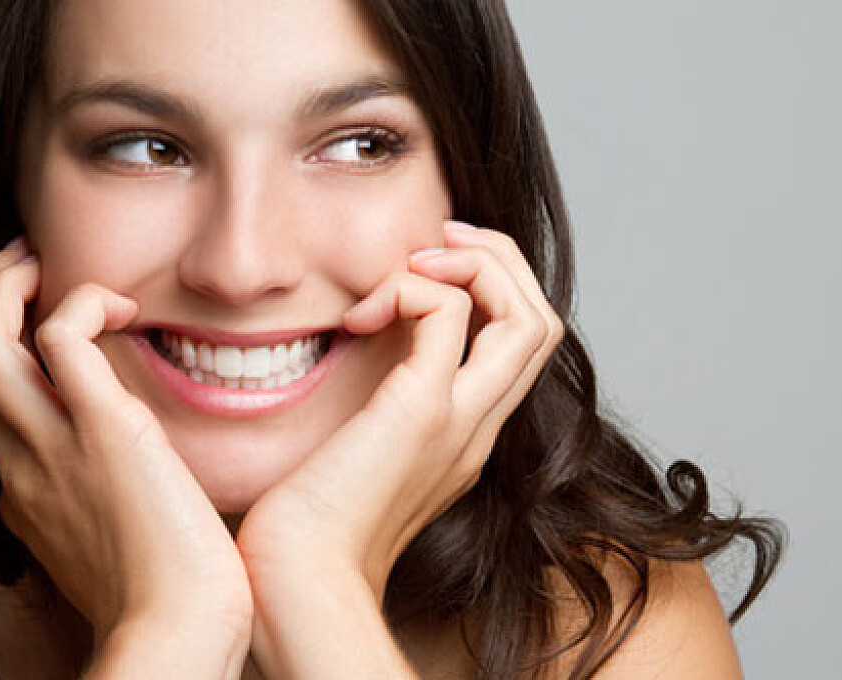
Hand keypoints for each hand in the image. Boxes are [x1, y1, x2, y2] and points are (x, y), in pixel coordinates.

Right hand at [0, 237, 252, 651]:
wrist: (179, 625)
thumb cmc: (166, 592)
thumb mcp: (108, 547)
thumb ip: (100, 508)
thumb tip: (128, 484)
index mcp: (24, 495)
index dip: (8, 363)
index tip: (42, 334)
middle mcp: (22, 466)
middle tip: (24, 272)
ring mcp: (53, 446)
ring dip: (5, 290)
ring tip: (43, 265)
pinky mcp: (104, 428)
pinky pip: (64, 338)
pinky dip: (81, 303)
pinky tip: (123, 305)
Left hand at [234, 220, 563, 673]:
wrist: (298, 578)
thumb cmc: (311, 521)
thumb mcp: (361, 451)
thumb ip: (382, 404)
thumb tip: (363, 339)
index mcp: (468, 433)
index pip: (522, 345)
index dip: (495, 289)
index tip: (433, 266)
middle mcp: (480, 425)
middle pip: (543, 322)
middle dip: (502, 261)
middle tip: (442, 239)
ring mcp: (461, 419)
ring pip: (529, 316)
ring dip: (479, 264)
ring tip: (418, 260)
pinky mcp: (422, 410)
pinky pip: (450, 314)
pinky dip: (415, 286)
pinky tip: (363, 312)